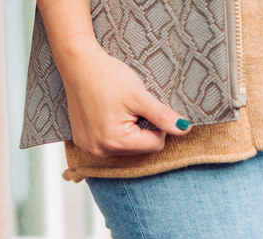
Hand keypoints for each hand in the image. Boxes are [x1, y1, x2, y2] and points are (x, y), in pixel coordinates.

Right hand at [54, 39, 190, 156]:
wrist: (78, 63)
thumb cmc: (107, 76)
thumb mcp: (139, 95)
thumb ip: (162, 115)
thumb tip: (184, 129)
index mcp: (116, 141)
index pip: (155, 144)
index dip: (157, 124)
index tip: (145, 106)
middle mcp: (100, 150)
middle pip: (139, 148)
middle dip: (140, 127)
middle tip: (129, 106)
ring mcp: (89, 147)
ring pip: (125, 146)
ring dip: (127, 129)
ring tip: (116, 108)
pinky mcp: (82, 142)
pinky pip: (108, 142)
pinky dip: (112, 130)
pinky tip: (105, 113)